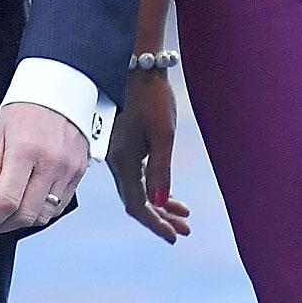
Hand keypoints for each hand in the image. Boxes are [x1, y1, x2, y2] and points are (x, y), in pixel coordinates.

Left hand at [0, 103, 87, 235]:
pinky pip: (59, 206)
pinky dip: (41, 212)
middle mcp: (51, 162)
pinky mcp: (79, 172)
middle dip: (1, 225)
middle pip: (26, 214)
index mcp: (25, 151)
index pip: (6, 201)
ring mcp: (68, 169)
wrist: (58, 91)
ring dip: (21, 221)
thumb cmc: (24, 111)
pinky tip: (28, 203)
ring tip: (7, 212)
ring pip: (44, 216)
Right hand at [105, 73, 192, 243]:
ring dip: (160, 203)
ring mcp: (120, 153)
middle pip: (137, 200)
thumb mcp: (163, 135)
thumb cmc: (153, 98)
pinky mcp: (126, 145)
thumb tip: (160, 202)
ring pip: (139, 188)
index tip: (175, 237)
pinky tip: (170, 193)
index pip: (137, 205)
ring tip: (184, 216)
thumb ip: (162, 169)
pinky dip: (155, 186)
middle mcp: (117, 161)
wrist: (140, 66)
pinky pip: (139, 175)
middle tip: (184, 231)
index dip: (155, 223)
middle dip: (160, 218)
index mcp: (123, 162)